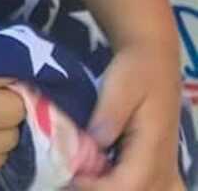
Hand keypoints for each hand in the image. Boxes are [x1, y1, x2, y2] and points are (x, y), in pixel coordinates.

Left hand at [77, 44, 182, 190]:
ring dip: (115, 189)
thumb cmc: (135, 70)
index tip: (71, 178)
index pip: (127, 185)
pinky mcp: (160, 164)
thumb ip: (109, 115)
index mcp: (153, 147)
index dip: (98, 189)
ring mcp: (165, 167)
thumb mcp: (120, 86)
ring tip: (85, 178)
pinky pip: (151, 188)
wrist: (154, 58)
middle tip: (72, 179)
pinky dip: (127, 187)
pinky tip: (103, 177)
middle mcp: (163, 164)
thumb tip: (95, 143)